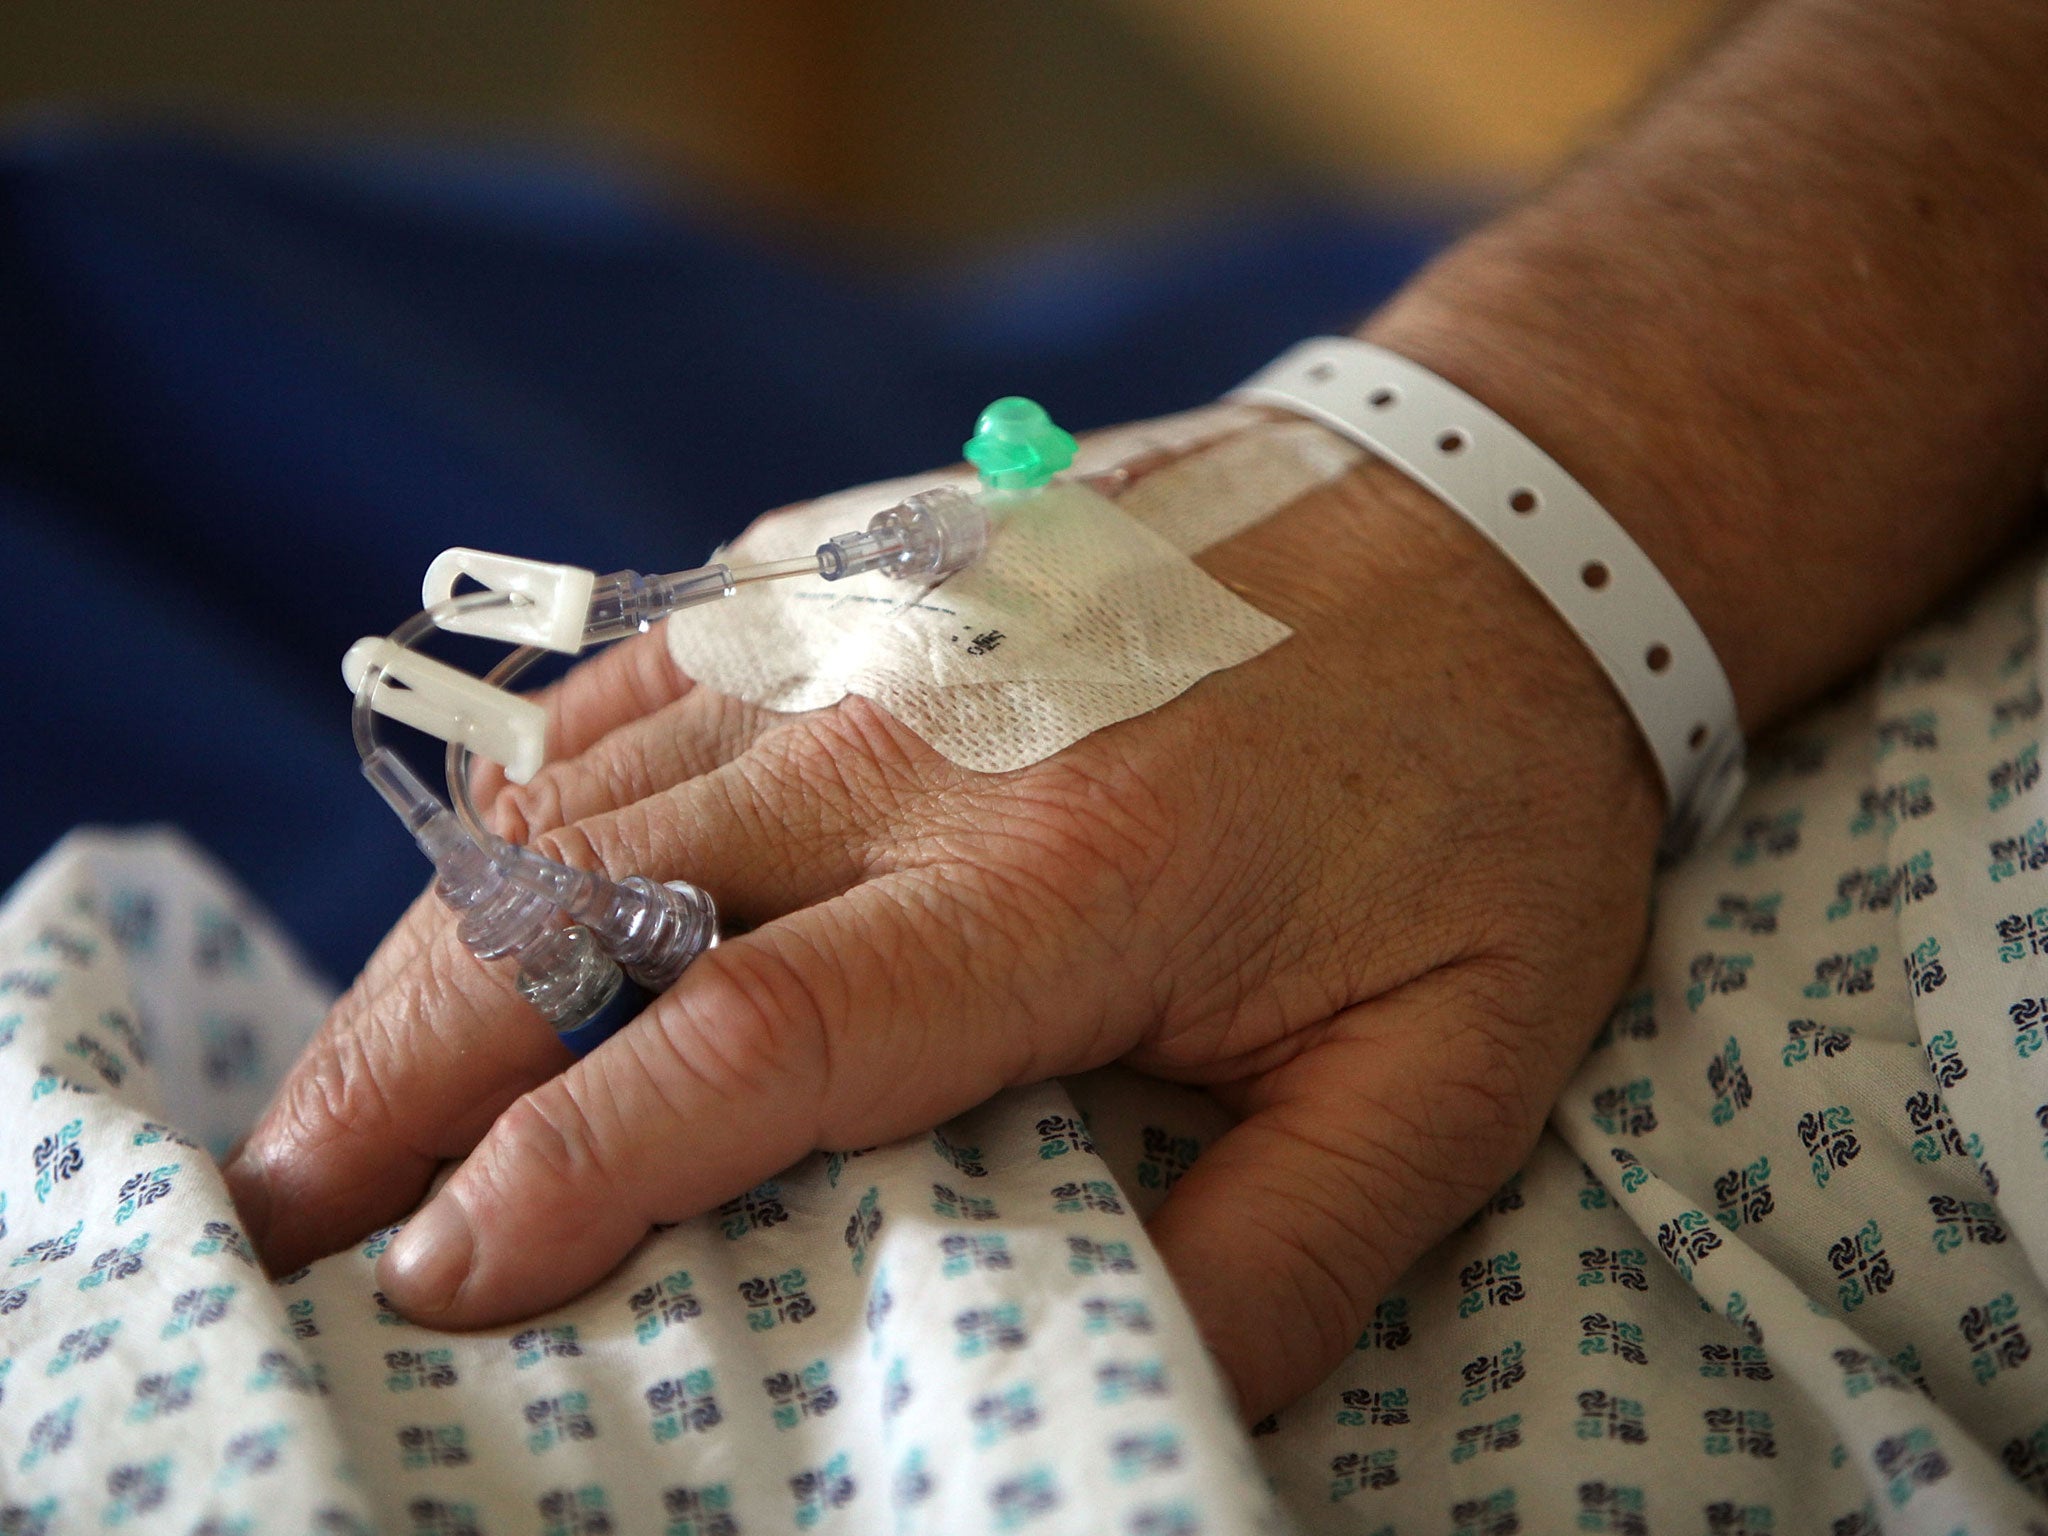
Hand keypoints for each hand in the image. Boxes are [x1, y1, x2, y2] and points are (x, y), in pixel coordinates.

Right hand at [226, 447, 1662, 1416]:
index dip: (576, 1168)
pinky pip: (646, 664)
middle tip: (296, 1198)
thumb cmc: (1486, 800)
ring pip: (588, 779)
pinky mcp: (872, 558)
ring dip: (449, 934)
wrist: (1501, 521)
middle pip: (601, 896)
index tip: (440, 1276)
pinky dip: (538, 780)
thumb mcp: (1452, 1068)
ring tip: (354, 1070)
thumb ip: (1283, 1257)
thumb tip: (1124, 1409)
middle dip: (417, 1059)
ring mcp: (883, 623)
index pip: (761, 1036)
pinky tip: (491, 869)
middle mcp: (929, 733)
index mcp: (1069, 878)